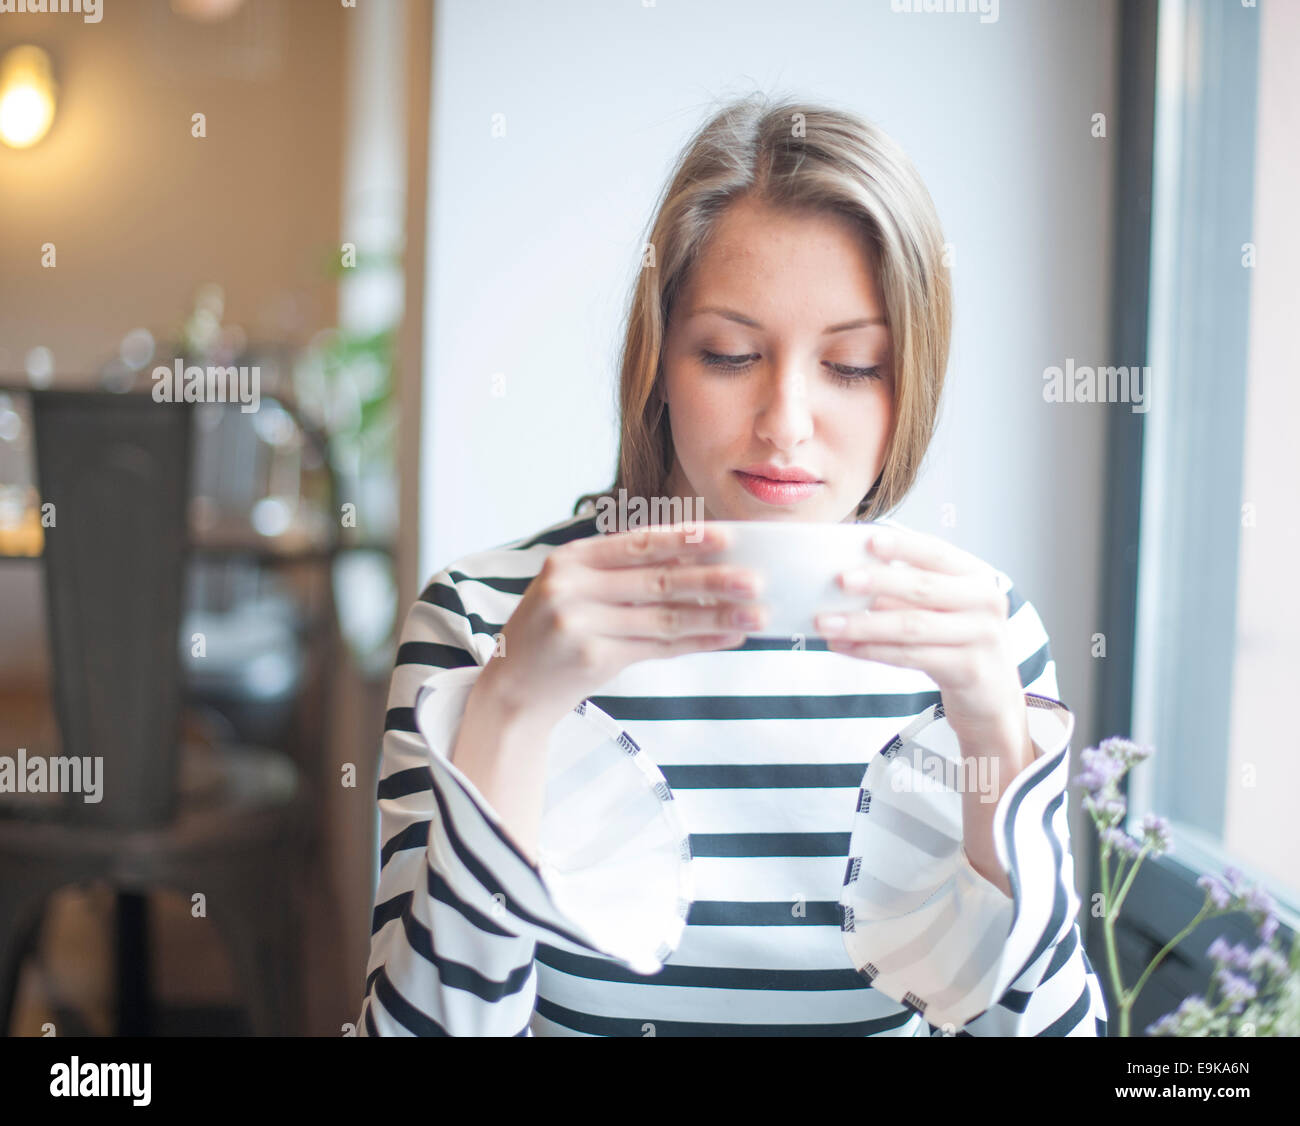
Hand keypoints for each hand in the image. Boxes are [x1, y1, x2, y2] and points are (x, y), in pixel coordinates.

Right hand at [483, 522, 766, 723]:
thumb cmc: (554, 633)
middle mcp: (572, 587)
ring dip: (715, 615)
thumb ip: (622, 574)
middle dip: (713, 579)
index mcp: (571, 559)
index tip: (729, 536)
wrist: (512, 688)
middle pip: (657, 580)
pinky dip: (697, 641)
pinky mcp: (591, 658)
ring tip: (756, 613)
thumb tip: (697, 562)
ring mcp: (579, 624)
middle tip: (756, 579)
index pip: (638, 543)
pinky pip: (657, 648)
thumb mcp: (574, 589)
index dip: (685, 539)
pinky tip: (727, 636)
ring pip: (664, 617)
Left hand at [813, 525, 1027, 751]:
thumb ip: (911, 586)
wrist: (991, 694)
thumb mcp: (946, 605)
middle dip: (878, 582)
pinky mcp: (967, 669)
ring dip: (863, 625)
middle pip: (923, 588)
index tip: (868, 539)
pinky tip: (843, 646)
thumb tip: (851, 571)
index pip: (937, 553)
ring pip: (911, 627)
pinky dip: (871, 651)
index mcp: (976, 575)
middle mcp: (985, 601)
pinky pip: (909, 657)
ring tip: (826, 623)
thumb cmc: (958, 638)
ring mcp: (981, 637)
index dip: (903, 546)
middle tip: (839, 580)